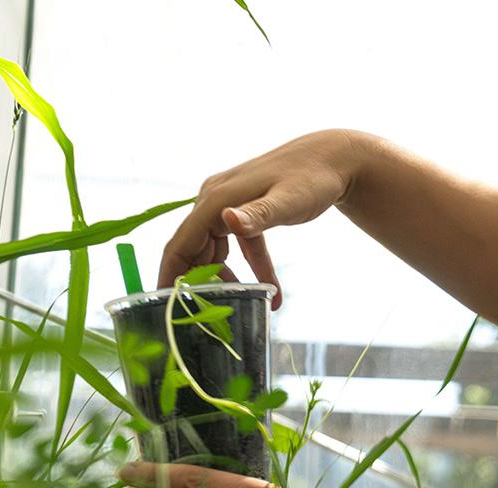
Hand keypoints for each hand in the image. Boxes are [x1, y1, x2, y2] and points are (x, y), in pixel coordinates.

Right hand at [158, 129, 374, 308]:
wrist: (333, 159)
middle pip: (193, 249)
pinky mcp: (243, 208)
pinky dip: (251, 267)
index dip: (169, 276)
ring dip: (226, 278)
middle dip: (197, 283)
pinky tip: (270, 291)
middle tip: (207, 317)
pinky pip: (240, 244)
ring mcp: (228, 204)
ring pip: (215, 249)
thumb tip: (227, 219)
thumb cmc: (312, 178)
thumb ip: (258, 215)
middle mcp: (214, 200)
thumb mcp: (288, 201)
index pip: (180, 243)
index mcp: (216, 200)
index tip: (164, 307)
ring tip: (241, 306)